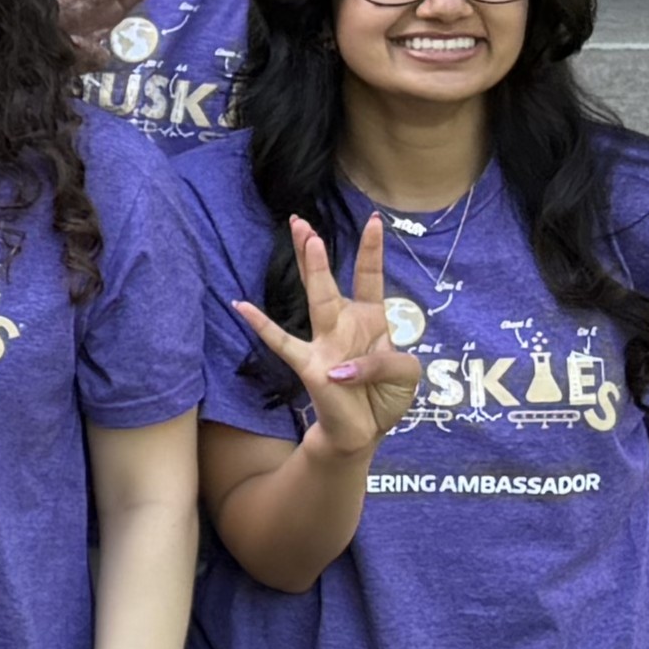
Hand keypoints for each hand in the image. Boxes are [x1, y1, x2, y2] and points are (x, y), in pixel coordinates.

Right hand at [231, 212, 423, 466]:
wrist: (365, 429)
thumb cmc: (385, 396)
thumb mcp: (406, 373)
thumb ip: (387, 361)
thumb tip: (344, 367)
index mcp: (371, 320)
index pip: (370, 278)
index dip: (371, 250)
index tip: (374, 219)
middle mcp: (345, 324)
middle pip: (331, 280)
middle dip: (316, 250)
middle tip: (302, 221)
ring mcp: (325, 343)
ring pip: (318, 300)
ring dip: (311, 270)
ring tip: (303, 238)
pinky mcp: (310, 365)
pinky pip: (284, 343)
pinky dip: (263, 326)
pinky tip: (242, 307)